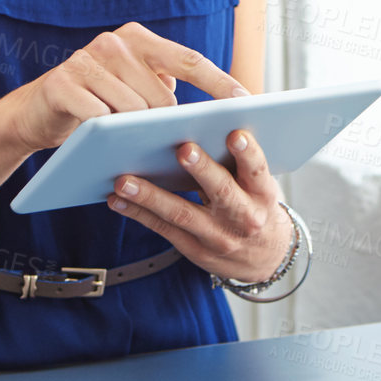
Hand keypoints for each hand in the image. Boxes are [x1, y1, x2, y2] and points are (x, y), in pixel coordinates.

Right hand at [0, 22, 247, 154]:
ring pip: (133, 111)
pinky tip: (100, 142)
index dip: (219, 82)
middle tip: (166, 147)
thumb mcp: (133, 90)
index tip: (246, 102)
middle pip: (162, 97)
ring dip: (133, 135)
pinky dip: (104, 135)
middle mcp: (115, 42)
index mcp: (139, 39)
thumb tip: (210, 119)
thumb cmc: (96, 105)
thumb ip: (163, 91)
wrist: (34, 112)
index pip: (190, 59)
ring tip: (127, 146)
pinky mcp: (62, 83)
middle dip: (165, 128)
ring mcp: (86, 59)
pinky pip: (99, 118)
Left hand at [107, 129, 293, 284]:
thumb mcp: (260, 185)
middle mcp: (244, 216)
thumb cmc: (255, 204)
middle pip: (221, 191)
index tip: (235, 134)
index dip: (248, 153)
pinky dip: (138, 213)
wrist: (264, 257)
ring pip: (182, 213)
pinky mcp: (195, 249)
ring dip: (150, 196)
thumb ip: (239, 162)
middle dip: (202, 170)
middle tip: (184, 149)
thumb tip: (202, 124)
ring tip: (123, 180)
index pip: (258, 170)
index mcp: (262, 193)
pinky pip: (163, 228)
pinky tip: (116, 200)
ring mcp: (217, 236)